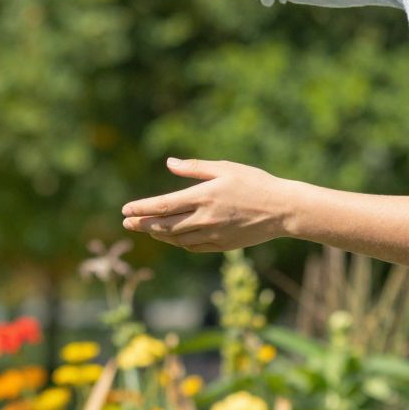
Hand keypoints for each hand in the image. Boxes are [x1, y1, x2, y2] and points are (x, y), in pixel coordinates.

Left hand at [121, 158, 298, 252]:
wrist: (282, 210)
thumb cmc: (255, 183)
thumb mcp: (225, 168)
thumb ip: (195, 167)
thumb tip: (170, 163)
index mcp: (203, 197)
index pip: (163, 205)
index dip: (141, 209)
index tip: (126, 210)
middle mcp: (205, 219)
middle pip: (164, 226)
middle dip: (143, 224)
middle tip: (127, 222)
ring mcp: (213, 235)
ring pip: (176, 239)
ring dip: (158, 235)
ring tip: (147, 229)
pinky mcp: (222, 245)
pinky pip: (192, 247)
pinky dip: (178, 243)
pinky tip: (172, 237)